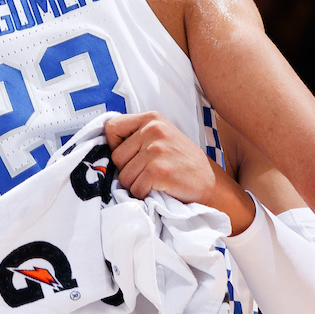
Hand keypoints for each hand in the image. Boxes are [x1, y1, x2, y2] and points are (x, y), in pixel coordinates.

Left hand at [104, 112, 254, 233]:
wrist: (210, 184)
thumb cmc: (182, 164)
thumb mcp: (162, 138)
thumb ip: (138, 136)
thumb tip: (103, 148)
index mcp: (151, 118)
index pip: (111, 127)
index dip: (115, 146)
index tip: (129, 156)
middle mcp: (153, 129)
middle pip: (115, 157)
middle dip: (127, 170)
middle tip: (149, 173)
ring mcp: (156, 149)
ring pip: (124, 176)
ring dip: (136, 185)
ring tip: (156, 181)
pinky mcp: (158, 170)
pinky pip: (135, 189)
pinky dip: (145, 195)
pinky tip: (160, 189)